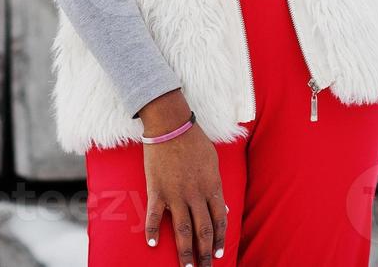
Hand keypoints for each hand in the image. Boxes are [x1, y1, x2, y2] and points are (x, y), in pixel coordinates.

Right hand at [138, 90, 227, 263]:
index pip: (220, 221)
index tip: (220, 255)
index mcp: (212, 187)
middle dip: (205, 254)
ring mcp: (176, 194)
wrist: (171, 124)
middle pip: (203, 231)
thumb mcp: (213, 162)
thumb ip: (217, 187)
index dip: (220, 240)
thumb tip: (224, 208)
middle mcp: (196, 194)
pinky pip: (155, 216)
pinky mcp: (157, 190)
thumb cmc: (194, 140)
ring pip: (183, 230)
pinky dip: (153, 231)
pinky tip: (152, 245)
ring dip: (185, 252)